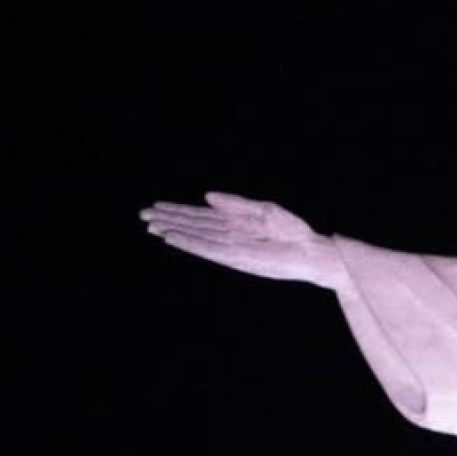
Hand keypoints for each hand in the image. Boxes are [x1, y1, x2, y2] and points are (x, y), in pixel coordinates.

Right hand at [138, 192, 345, 289]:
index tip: (156, 207)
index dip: (178, 211)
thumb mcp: (265, 210)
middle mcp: (230, 236)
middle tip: (143, 216)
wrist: (312, 252)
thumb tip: (206, 197)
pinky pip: (210, 249)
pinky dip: (192, 244)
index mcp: (235, 223)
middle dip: (170, 221)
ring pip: (197, 238)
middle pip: (194, 227)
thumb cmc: (294, 231)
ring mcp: (233, 247)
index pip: (200, 217)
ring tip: (153, 227)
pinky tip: (175, 239)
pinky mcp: (239, 258)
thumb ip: (235, 204)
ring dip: (175, 233)